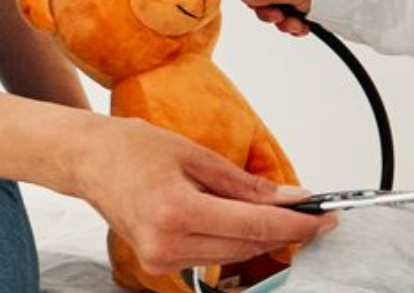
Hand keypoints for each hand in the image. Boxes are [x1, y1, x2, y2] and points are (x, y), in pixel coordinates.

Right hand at [70, 117, 336, 273]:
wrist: (88, 162)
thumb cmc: (132, 148)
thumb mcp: (194, 155)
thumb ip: (244, 185)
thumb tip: (289, 198)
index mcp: (177, 212)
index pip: (254, 225)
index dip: (296, 224)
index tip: (325, 217)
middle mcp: (168, 245)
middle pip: (247, 245)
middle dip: (286, 231)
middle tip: (315, 213)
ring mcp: (162, 260)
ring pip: (233, 254)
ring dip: (262, 236)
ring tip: (286, 214)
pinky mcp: (159, 264)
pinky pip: (213, 256)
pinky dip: (235, 239)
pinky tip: (247, 221)